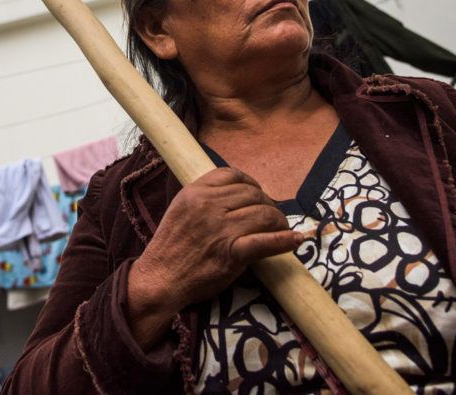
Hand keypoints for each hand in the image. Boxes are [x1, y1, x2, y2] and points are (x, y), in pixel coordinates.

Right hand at [125, 167, 302, 346]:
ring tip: (280, 229)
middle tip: (270, 218)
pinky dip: (284, 241)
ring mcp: (221, 229)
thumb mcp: (180, 209)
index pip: (233, 175)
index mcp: (195, 192)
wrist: (160, 280)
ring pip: (264, 213)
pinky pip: (266, 242)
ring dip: (278, 221)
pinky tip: (295, 240)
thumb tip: (237, 193)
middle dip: (267, 204)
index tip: (257, 195)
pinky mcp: (231, 253)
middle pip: (253, 193)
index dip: (251, 184)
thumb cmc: (171, 247)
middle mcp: (208, 206)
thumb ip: (204, 198)